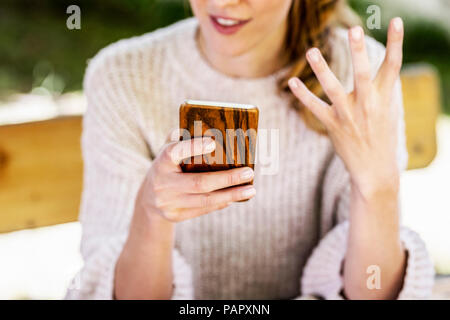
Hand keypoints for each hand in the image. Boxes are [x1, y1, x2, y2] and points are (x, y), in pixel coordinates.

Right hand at [136, 135, 255, 222]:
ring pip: (205, 200)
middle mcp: (163, 183)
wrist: (148, 200)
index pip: (175, 152)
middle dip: (227, 179)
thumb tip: (207, 126)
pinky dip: (221, 202)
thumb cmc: (167, 167)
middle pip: (199, 183)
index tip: (213, 143)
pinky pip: (203, 209)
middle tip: (249, 172)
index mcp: (161, 161)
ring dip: (231, 195)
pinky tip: (235, 197)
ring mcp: (168, 202)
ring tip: (250, 189)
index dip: (193, 147)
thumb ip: (181, 139)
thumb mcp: (168, 151)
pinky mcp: (175, 215)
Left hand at [288, 18, 403, 197]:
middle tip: (353, 31)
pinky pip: (314, 107)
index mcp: (384, 98)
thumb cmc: (381, 134)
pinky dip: (302, 95)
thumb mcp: (388, 109)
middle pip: (363, 74)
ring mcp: (348, 115)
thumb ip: (382, 87)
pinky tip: (291, 82)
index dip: (396, 42)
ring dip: (321, 69)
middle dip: (359, 52)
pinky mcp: (332, 125)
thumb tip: (379, 67)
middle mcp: (367, 105)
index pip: (393, 65)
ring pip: (333, 89)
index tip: (395, 21)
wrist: (374, 168)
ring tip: (311, 51)